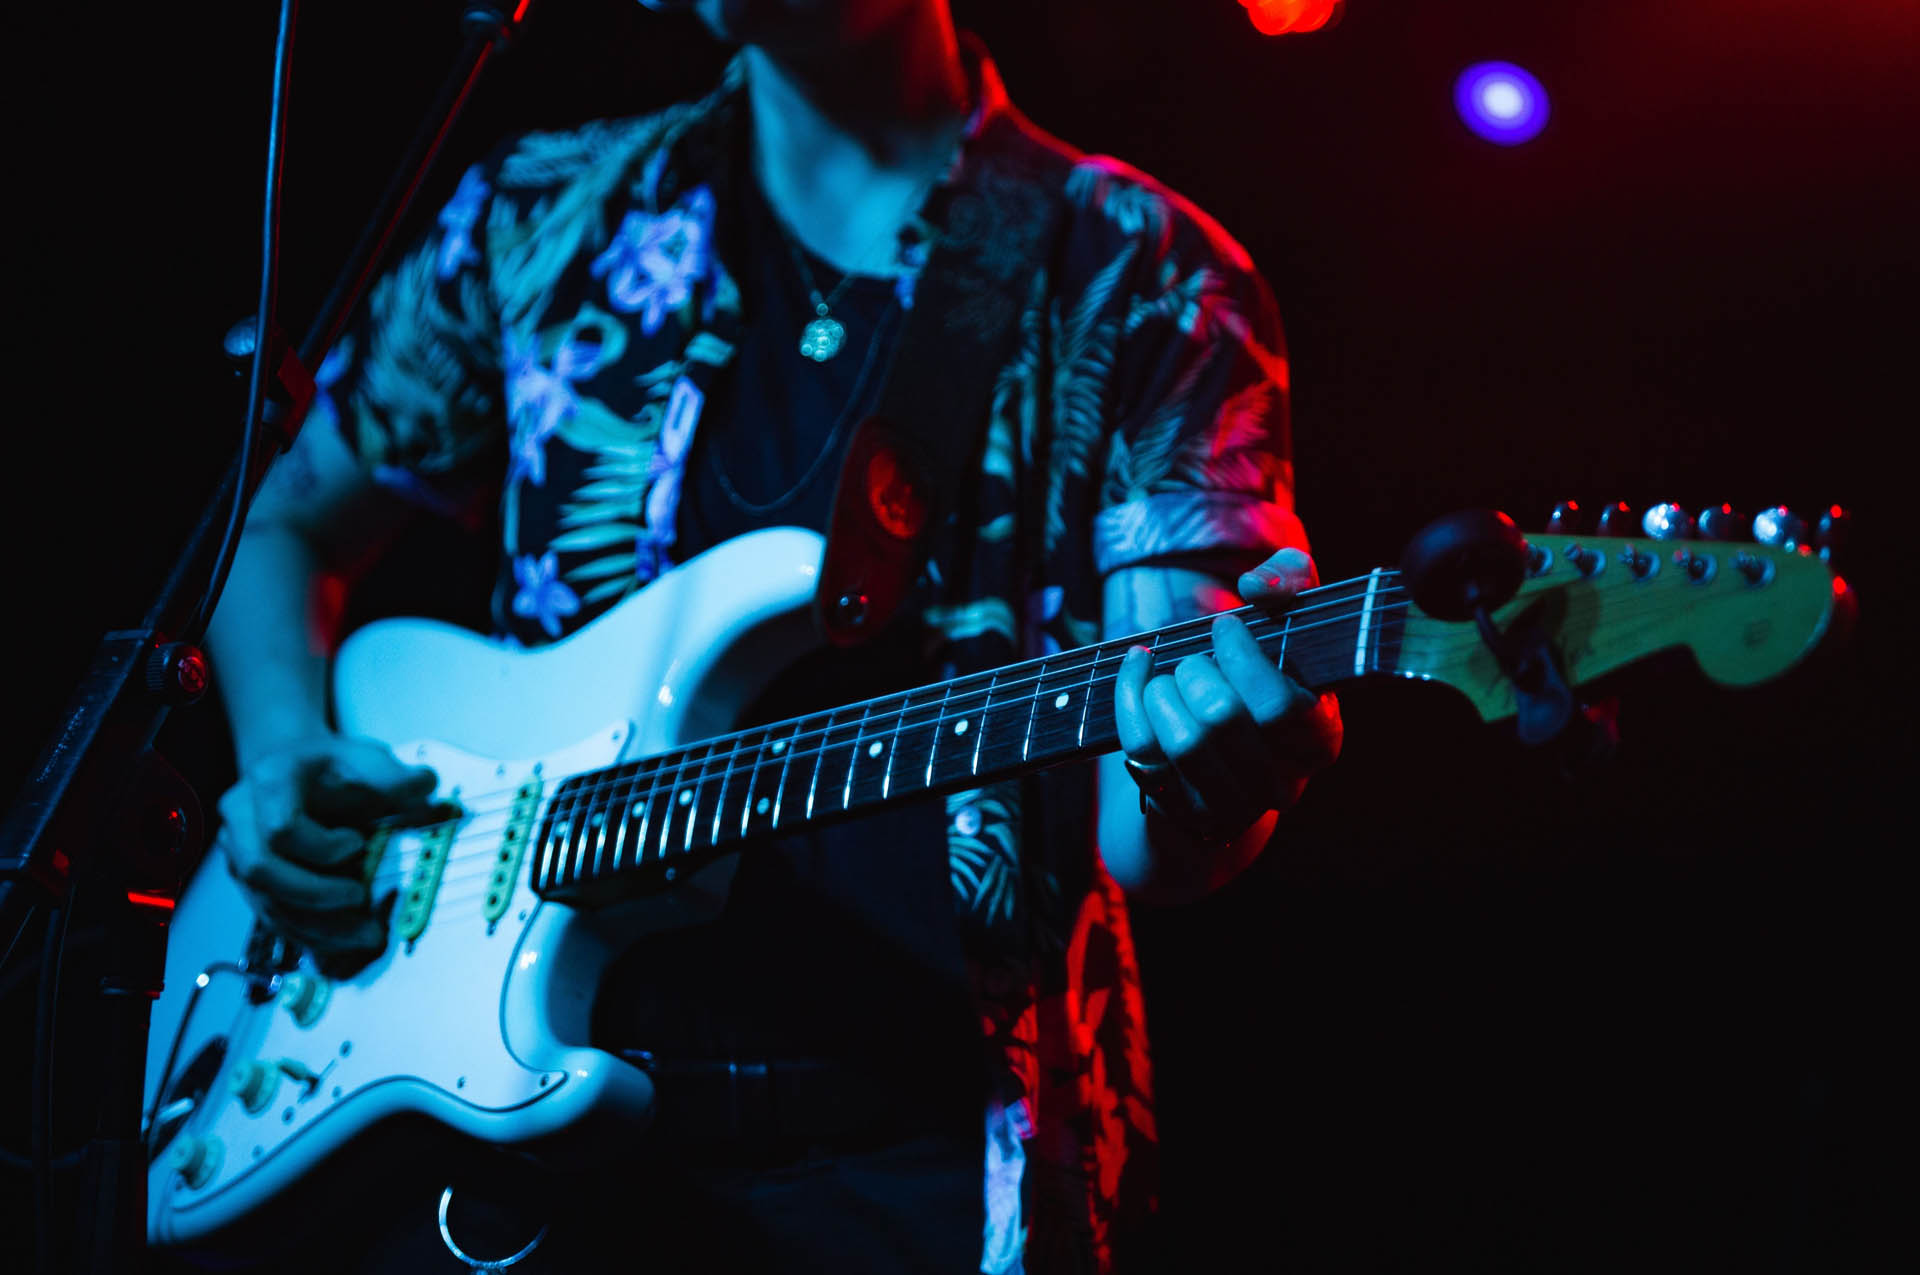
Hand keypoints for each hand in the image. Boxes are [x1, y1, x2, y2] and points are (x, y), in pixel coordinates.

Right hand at [217, 734, 438, 954]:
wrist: (297, 770)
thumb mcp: (365, 758)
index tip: (358, 843)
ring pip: (267, 903)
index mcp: (269, 782)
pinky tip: (350, 939)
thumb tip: (426, 785)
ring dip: (320, 926)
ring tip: (368, 934)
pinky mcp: (252, 884)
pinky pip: (275, 920)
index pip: (280, 828)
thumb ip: (394, 775)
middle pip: (261, 871)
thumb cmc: (333, 765)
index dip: (321, 846)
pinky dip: (314, 935)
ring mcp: (239, 855)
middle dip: (315, 894)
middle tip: (361, 898)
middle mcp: (242, 820)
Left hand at [1113, 548, 1341, 841]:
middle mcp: (1280, 784)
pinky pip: (1143, 755)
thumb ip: (1290, 579)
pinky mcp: (1182, 812)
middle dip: (1195, 671)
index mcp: (1320, 740)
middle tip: (1193, 658)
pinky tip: (1136, 673)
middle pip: (1222, 720)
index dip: (1242, 657)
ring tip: (1165, 674)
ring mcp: (1230, 806)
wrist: (1228, 747)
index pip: (1280, 706)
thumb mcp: (1289, 618)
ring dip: (1161, 691)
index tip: (1224, 625)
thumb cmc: (1263, 670)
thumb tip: (1259, 587)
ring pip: (1181, 743)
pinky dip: (1129, 702)